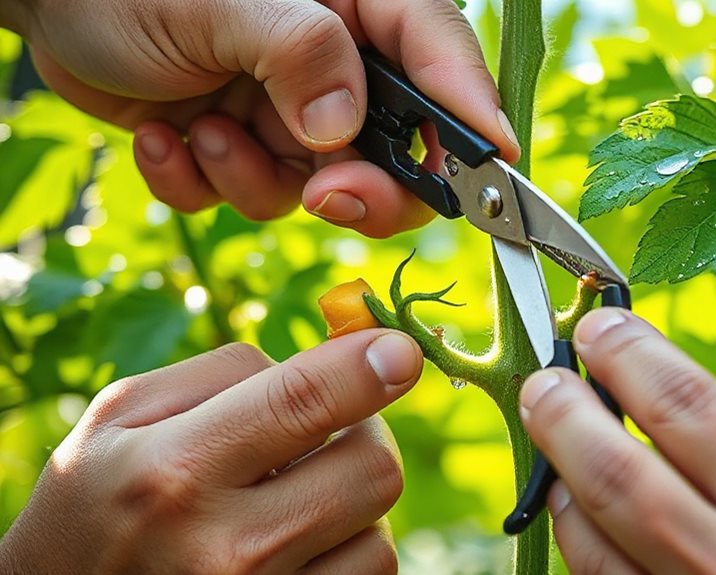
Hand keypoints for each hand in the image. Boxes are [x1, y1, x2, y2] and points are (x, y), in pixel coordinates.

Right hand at [0, 331, 422, 573]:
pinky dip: (349, 547)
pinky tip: (300, 540)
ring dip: (353, 500)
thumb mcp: (124, 416)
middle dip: (364, 434)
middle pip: (373, 468)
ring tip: (295, 495)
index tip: (402, 350)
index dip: (370, 365)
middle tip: (328, 430)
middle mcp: (227, 547)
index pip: (305, 401)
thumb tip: (346, 353)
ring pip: (381, 531)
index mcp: (175, 471)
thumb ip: (229, 371)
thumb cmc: (98, 498)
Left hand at [11, 0, 517, 236]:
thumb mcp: (220, 1)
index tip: (500, 171)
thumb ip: (299, 53)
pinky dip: (205, 186)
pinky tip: (163, 139)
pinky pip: (254, 198)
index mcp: (356, 7)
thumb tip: (346, 132)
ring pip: (322, 188)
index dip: (474, 116)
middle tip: (326, 194)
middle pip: (401, 151)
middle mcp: (336, 66)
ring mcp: (292, 112)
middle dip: (362, 185)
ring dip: (255, 179)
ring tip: (199, 133)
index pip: (441, 59)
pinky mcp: (246, 147)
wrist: (48, 9)